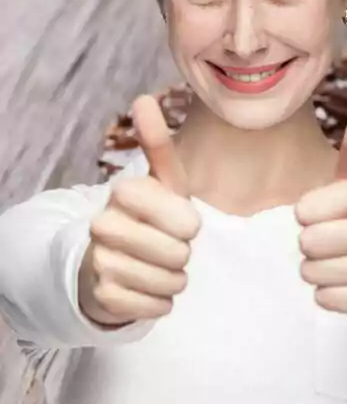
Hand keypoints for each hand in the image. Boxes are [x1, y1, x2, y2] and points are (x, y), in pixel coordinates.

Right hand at [79, 95, 200, 326]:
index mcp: (125, 192)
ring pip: (171, 281)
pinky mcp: (103, 296)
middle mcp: (104, 224)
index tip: (181, 222)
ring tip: (158, 267)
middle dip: (183, 254)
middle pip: (181, 253)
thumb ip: (157, 143)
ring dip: (174, 279)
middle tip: (168, 247)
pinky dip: (162, 302)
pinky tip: (148, 289)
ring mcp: (100, 261)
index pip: (187, 220)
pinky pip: (158, 305)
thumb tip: (143, 97)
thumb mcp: (162, 183)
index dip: (190, 225)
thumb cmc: (148, 219)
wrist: (106, 262)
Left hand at [296, 105, 346, 322]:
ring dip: (318, 271)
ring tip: (340, 263)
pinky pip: (325, 298)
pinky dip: (329, 295)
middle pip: (309, 241)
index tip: (323, 214)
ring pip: (314, 272)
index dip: (307, 214)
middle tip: (331, 242)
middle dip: (311, 245)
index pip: (307, 208)